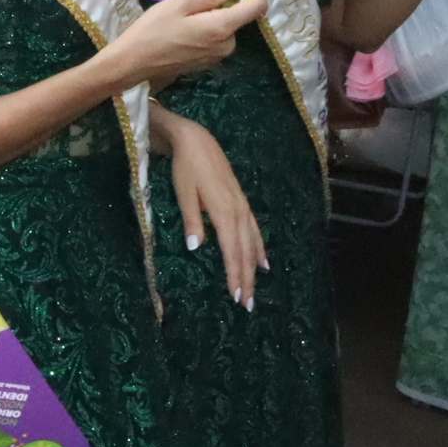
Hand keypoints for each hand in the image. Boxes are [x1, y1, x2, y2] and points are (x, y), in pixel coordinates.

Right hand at [107, 0, 266, 85]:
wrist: (131, 64)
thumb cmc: (152, 30)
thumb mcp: (179, 4)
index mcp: (222, 27)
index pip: (256, 7)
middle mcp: (227, 45)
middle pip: (239, 17)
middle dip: (227, 4)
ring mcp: (217, 56)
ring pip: (227, 28)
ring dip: (215, 17)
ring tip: (187, 12)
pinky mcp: (207, 63)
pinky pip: (216, 40)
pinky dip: (208, 30)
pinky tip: (184, 28)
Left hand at [158, 112, 264, 306]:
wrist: (197, 142)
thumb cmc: (186, 168)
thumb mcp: (184, 194)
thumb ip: (191, 220)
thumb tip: (194, 247)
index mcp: (224, 212)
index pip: (232, 250)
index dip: (235, 274)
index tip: (236, 296)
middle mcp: (238, 212)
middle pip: (246, 251)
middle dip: (247, 279)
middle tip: (247, 305)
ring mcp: (243, 207)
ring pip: (253, 243)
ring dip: (254, 268)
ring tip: (254, 290)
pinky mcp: (242, 203)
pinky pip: (255, 231)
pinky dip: (260, 249)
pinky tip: (263, 262)